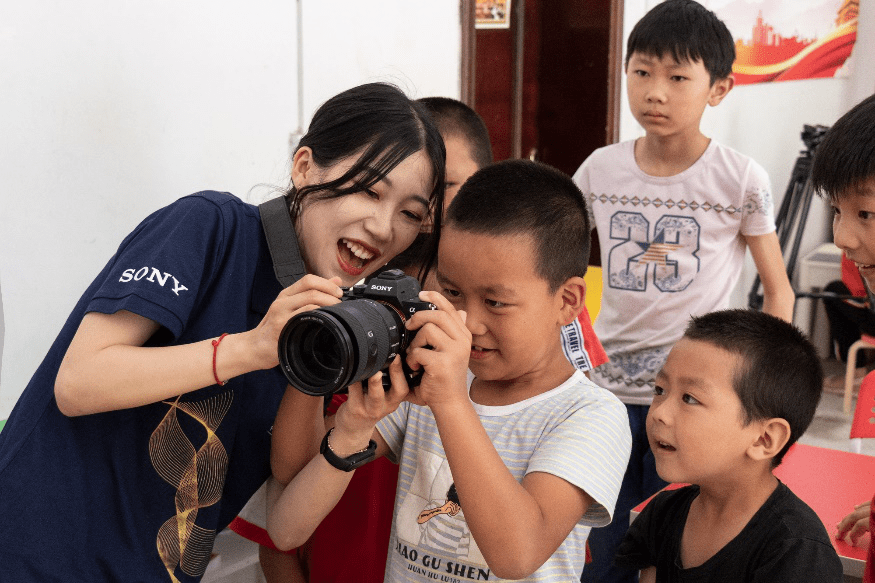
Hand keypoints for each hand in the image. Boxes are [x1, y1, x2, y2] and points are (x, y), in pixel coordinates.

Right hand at [245, 274, 342, 370]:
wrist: (255, 347)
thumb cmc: (274, 328)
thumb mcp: (290, 307)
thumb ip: (311, 294)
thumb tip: (335, 281)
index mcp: (285, 294)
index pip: (308, 279)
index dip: (327, 284)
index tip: (339, 292)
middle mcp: (282, 301)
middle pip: (311, 288)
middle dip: (331, 294)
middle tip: (340, 303)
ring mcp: (281, 313)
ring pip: (310, 301)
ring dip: (328, 305)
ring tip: (335, 312)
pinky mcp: (282, 326)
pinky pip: (304, 316)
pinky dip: (318, 315)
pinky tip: (324, 321)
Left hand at [331, 358, 408, 452]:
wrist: (354, 429)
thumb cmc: (368, 407)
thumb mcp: (383, 399)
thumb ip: (387, 382)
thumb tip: (387, 355)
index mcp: (394, 400)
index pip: (405, 387)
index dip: (403, 371)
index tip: (398, 355)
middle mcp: (386, 406)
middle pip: (397, 391)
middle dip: (396, 374)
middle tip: (393, 358)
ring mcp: (371, 409)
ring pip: (376, 395)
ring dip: (375, 382)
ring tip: (374, 370)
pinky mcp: (355, 410)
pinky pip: (354, 392)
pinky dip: (353, 380)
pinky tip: (351, 370)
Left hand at [403, 290, 470, 409]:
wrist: (450, 403)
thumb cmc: (446, 378)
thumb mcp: (452, 351)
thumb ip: (453, 332)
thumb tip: (461, 311)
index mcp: (463, 336)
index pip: (451, 309)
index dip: (436, 298)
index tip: (421, 294)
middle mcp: (462, 341)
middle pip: (437, 315)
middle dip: (418, 318)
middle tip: (409, 327)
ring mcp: (454, 352)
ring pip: (428, 330)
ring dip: (415, 343)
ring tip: (415, 356)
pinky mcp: (443, 363)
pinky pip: (419, 351)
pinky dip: (412, 360)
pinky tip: (415, 369)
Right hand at [836, 500, 870, 545]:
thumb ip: (871, 541)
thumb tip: (864, 548)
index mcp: (874, 520)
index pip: (858, 525)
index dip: (853, 535)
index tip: (853, 543)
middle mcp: (874, 511)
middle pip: (855, 515)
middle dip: (845, 525)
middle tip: (839, 534)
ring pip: (860, 508)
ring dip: (850, 516)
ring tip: (842, 523)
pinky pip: (868, 503)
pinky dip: (860, 506)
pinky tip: (856, 508)